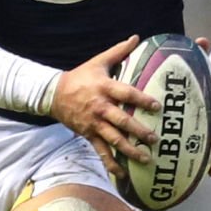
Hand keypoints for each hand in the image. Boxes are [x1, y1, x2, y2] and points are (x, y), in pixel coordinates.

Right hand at [49, 35, 158, 175]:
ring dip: (129, 150)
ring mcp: (94, 123)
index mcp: (104, 88)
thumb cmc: (81, 76)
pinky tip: (122, 174)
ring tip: (146, 158)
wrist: (54, 94)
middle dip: (139, 131)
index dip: (141, 100)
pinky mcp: (88, 134)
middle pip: (121, 121)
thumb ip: (119, 51)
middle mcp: (100, 107)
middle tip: (155, 139)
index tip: (157, 106)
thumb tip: (137, 37)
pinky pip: (100, 151)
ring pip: (113, 139)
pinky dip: (111, 163)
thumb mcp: (98, 61)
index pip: (126, 94)